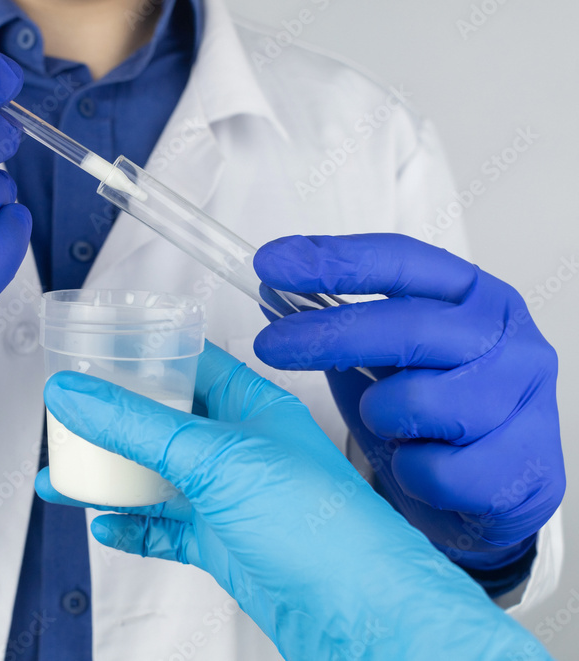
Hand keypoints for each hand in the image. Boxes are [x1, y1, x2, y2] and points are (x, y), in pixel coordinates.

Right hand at [37, 343, 548, 660]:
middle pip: (163, 424)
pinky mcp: (224, 544)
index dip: (143, 355)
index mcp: (252, 407)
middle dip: (113, 424)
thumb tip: (77, 393)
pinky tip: (107, 524)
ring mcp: (230, 499)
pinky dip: (133, 527)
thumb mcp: (214, 458)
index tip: (97, 354)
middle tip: (70, 418)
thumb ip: (137, 425)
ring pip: (156, 480)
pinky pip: (166, 530)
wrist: (357, 614)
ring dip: (110, 479)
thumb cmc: (323, 527)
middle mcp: (241, 449)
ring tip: (64, 476)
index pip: (190, 364)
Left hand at [253, 234, 564, 573]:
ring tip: (397, 430)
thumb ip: (338, 328)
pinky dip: (411, 472)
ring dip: (383, 420)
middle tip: (269, 344)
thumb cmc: (435, 422)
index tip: (273, 262)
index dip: (333, 259)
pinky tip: (427, 468)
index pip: (402, 261)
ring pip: (415, 402)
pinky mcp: (525, 464)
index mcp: (475, 298)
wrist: (495, 498)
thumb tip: (273, 294)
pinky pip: (432, 468)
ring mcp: (525, 400)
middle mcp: (510, 338)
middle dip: (327, 335)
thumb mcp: (382, 365)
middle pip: (408, 325)